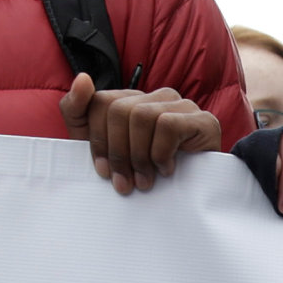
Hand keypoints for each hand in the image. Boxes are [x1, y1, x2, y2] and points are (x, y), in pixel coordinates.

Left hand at [64, 74, 223, 194]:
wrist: (186, 204)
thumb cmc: (141, 176)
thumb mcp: (99, 148)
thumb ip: (78, 111)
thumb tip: (83, 77)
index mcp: (133, 101)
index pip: (101, 102)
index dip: (98, 139)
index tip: (104, 172)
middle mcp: (157, 97)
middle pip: (120, 110)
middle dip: (118, 152)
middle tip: (126, 182)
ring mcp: (182, 105)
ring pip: (143, 116)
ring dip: (139, 156)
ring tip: (145, 180)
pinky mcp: (203, 120)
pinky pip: (168, 125)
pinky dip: (161, 153)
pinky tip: (167, 169)